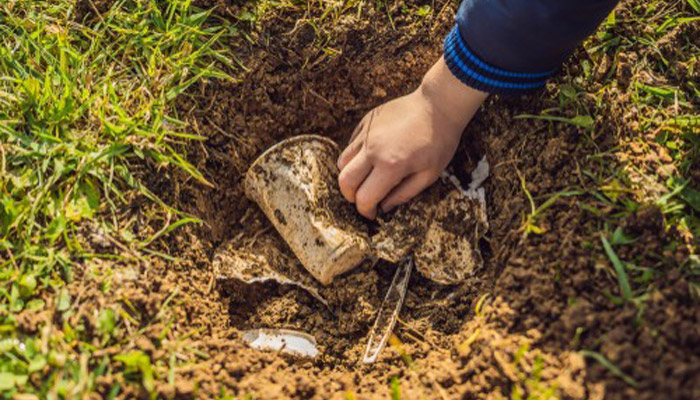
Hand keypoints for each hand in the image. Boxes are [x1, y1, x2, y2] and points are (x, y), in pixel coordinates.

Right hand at [337, 56, 487, 218]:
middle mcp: (373, 149)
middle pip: (345, 181)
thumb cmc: (439, 142)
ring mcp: (367, 134)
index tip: (372, 214)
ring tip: (365, 179)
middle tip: (364, 200)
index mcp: (391, 166)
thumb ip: (403, 194)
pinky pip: (351, 144)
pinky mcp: (366, 122)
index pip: (364, 197)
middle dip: (351, 196)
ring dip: (350, 176)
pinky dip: (355, 157)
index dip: (366, 211)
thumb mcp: (429, 175)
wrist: (438, 105)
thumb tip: (384, 207)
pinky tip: (371, 158)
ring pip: (342, 162)